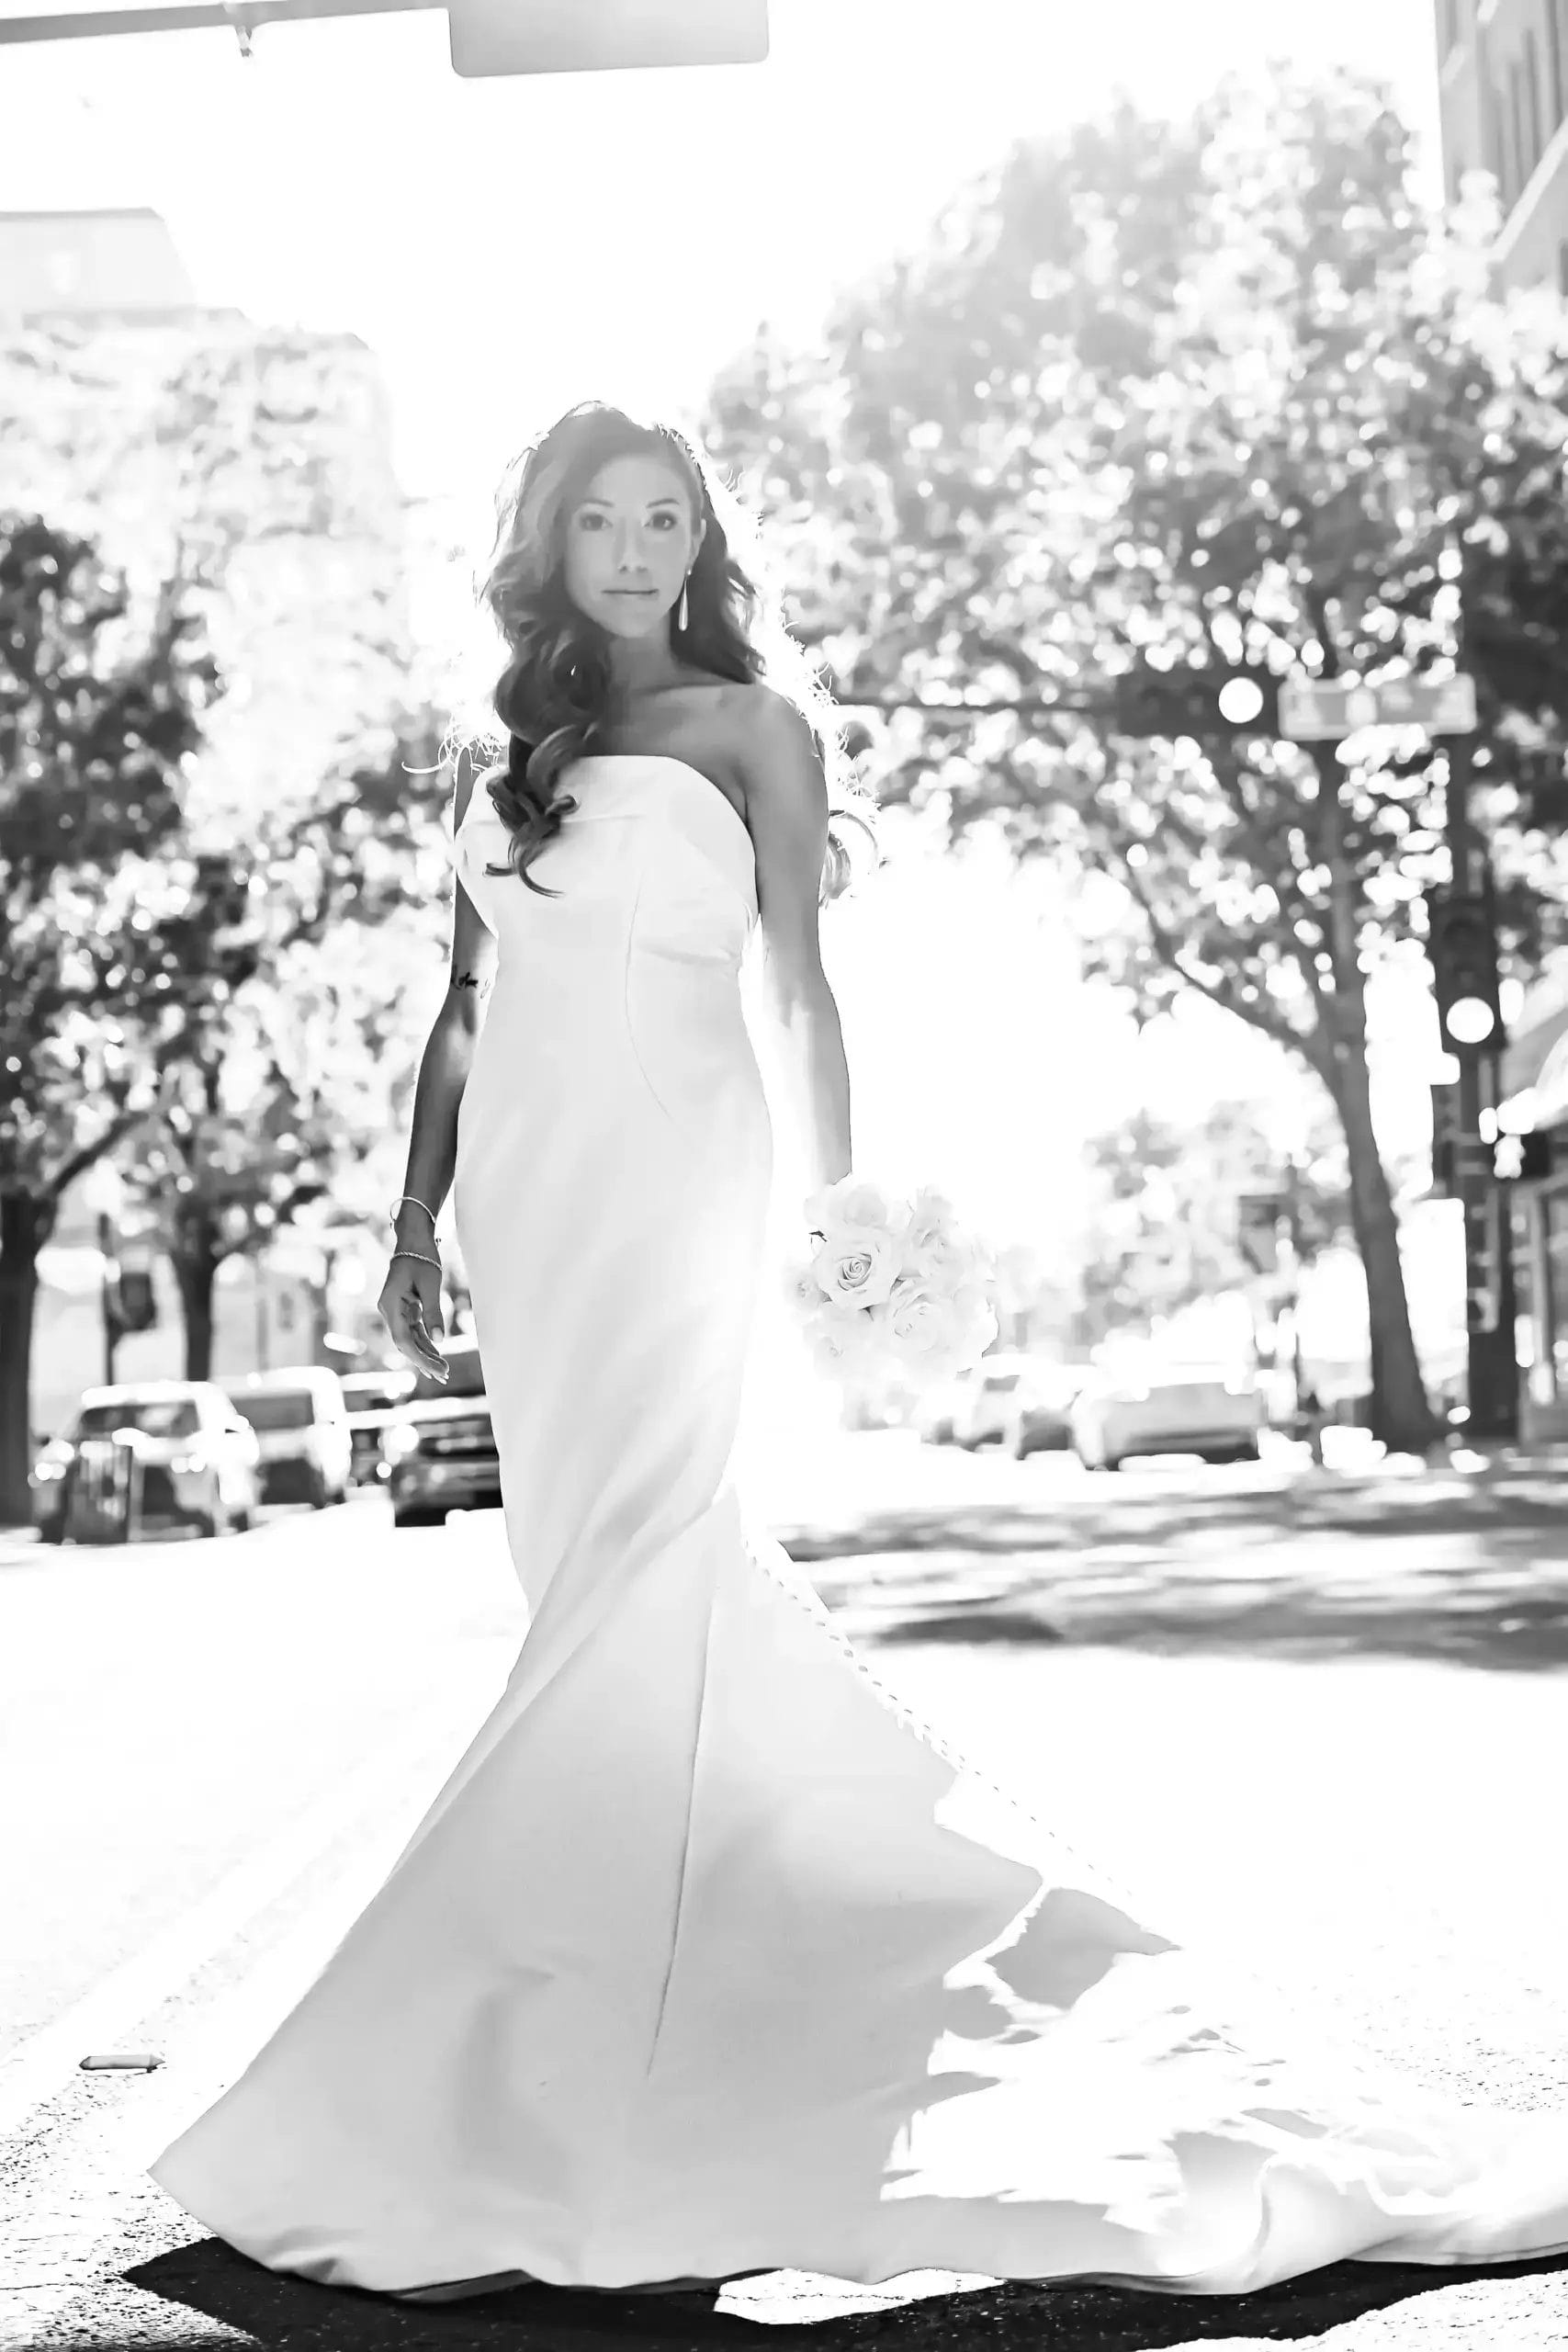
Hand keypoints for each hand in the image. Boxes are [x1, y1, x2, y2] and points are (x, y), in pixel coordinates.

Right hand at [377, 1252, 448, 1380]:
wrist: (414, 1238)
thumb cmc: (422, 1257)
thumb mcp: (430, 1285)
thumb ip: (433, 1313)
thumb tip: (439, 1340)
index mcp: (390, 1305)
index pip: (403, 1340)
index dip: (420, 1357)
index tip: (437, 1369)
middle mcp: (389, 1310)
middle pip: (405, 1343)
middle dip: (424, 1360)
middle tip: (444, 1375)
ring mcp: (395, 1310)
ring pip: (409, 1338)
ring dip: (425, 1353)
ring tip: (443, 1370)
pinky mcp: (403, 1308)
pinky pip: (413, 1329)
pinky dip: (425, 1341)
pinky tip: (436, 1353)